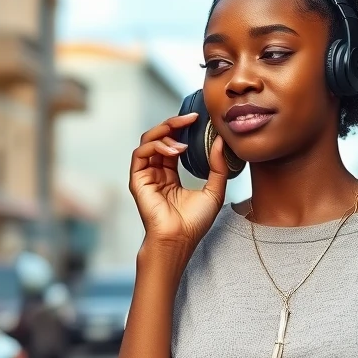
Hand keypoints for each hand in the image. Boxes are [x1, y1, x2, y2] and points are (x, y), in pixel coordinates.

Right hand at [129, 112, 232, 255]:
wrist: (180, 239)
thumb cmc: (195, 222)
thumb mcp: (215, 190)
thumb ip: (218, 166)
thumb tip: (220, 141)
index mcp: (170, 175)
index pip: (173, 144)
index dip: (184, 129)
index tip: (199, 119)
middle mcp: (156, 173)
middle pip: (159, 138)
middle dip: (174, 124)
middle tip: (192, 118)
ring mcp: (145, 175)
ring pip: (148, 141)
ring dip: (166, 133)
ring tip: (183, 140)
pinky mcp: (137, 179)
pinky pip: (141, 153)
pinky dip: (157, 146)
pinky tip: (175, 151)